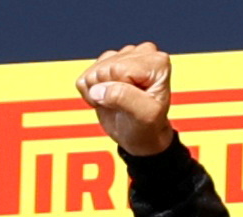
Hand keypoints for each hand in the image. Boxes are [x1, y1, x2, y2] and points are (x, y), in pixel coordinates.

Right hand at [76, 42, 173, 156]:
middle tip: (123, 106)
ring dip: (99, 93)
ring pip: (93, 72)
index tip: (131, 104)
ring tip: (117, 104)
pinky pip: (85, 76)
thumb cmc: (148, 126)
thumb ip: (123, 97)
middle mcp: (142, 54)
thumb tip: (97, 89)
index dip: (118, 90)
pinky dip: (92, 92)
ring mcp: (123, 57)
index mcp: (157, 62)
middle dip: (107, 91)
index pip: (118, 69)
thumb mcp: (144, 115)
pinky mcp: (108, 63)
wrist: (141, 136)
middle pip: (104, 69)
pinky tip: (108, 99)